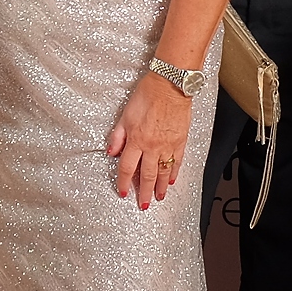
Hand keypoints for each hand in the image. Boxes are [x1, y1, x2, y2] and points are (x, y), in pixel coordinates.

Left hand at [106, 74, 195, 208]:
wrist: (170, 86)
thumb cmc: (147, 96)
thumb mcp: (125, 115)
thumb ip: (117, 136)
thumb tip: (111, 152)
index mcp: (136, 140)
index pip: (128, 168)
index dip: (124, 182)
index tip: (123, 191)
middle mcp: (152, 146)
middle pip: (147, 175)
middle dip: (144, 192)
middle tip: (143, 204)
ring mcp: (168, 145)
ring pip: (163, 172)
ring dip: (161, 187)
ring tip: (159, 197)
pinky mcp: (180, 141)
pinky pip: (177, 161)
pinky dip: (174, 172)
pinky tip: (172, 180)